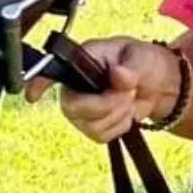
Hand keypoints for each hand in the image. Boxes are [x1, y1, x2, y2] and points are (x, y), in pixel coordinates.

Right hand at [23, 36, 180, 142]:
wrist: (160, 85)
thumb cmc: (144, 62)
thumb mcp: (141, 56)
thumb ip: (130, 67)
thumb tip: (118, 74)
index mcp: (83, 59)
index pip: (53, 70)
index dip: (38, 83)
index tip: (32, 95)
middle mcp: (76, 85)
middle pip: (73, 107)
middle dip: (105, 104)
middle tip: (126, 93)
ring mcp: (81, 108)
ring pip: (90, 124)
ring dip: (117, 114)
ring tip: (128, 98)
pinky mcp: (91, 126)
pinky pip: (100, 136)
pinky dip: (119, 126)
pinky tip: (125, 113)